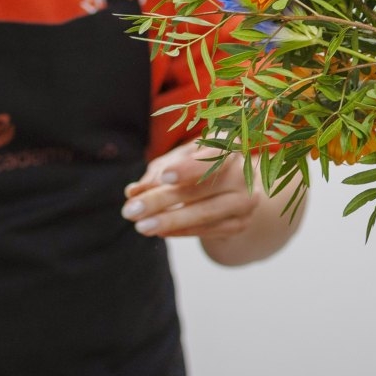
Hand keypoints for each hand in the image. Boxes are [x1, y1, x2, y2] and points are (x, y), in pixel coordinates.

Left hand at [121, 141, 257, 241]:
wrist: (229, 190)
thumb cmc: (196, 166)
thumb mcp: (176, 161)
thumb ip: (157, 173)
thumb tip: (134, 192)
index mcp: (228, 145)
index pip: (214, 154)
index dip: (191, 166)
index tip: (165, 176)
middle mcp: (242, 172)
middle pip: (201, 188)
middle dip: (162, 200)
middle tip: (131, 210)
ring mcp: (244, 199)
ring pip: (205, 213)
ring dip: (170, 221)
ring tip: (141, 226)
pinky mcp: (240, 223)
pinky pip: (208, 229)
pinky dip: (181, 231)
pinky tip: (160, 231)